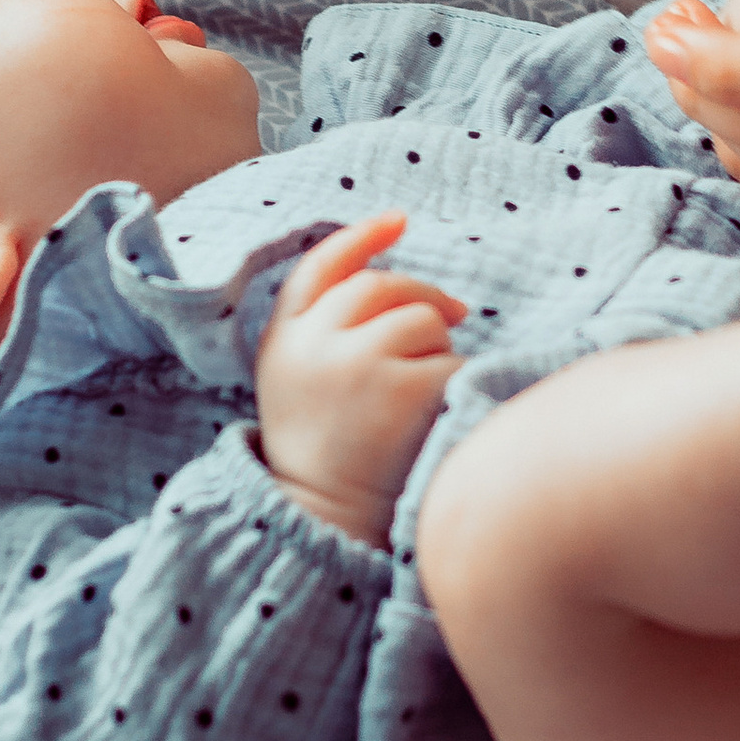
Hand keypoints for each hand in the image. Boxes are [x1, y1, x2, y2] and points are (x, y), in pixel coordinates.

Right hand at [255, 213, 465, 541]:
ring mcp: (357, 363)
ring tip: (424, 389)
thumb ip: (324, 329)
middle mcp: (315, 343)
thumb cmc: (324, 452)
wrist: (325, 520)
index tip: (399, 220)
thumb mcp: (297, 380)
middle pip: (382, 285)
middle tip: (453, 314)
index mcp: (283, 339)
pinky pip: (450, 360)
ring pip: (422, 318)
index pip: (321, 266)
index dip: (361, 237)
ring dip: (438, 343)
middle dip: (423, 295)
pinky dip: (455, 381)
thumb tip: (397, 279)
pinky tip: (435, 415)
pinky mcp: (401, 388)